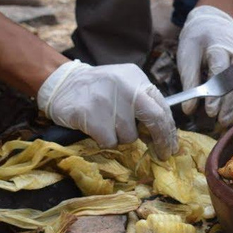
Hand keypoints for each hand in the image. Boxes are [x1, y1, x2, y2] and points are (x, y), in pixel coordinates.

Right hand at [36, 60, 177, 159]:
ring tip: (107, 125)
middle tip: (163, 154)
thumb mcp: (124, 85)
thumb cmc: (98, 89)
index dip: (169, 130)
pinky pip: (109, 141)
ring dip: (121, 138)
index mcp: (137, 78)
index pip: (162, 107)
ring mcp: (108, 100)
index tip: (171, 146)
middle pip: (155, 119)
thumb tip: (164, 134)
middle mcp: (125, 86)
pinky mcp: (91, 114)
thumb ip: (143, 103)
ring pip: (129, 135)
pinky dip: (105, 141)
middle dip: (162, 140)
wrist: (60, 82)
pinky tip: (95, 128)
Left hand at [177, 5, 232, 126]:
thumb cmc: (198, 41)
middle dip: (230, 104)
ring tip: (225, 110)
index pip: (220, 72)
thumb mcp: (186, 57)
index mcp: (219, 46)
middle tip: (221, 121)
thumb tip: (188, 110)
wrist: (215, 21)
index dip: (217, 94)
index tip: (210, 111)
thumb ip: (189, 82)